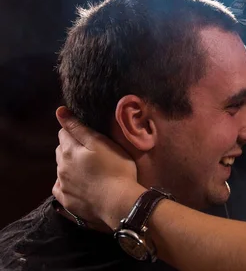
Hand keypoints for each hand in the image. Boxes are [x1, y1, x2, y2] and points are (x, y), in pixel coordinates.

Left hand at [53, 106, 144, 229]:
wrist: (118, 202)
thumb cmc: (116, 168)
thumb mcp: (101, 143)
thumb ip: (78, 127)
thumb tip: (59, 111)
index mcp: (69, 150)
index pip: (64, 133)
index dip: (75, 130)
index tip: (88, 134)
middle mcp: (61, 167)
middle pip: (61, 150)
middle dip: (71, 147)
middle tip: (90, 151)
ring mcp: (62, 185)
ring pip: (61, 168)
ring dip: (70, 165)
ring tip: (88, 169)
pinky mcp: (66, 200)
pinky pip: (60, 187)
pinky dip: (67, 183)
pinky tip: (81, 184)